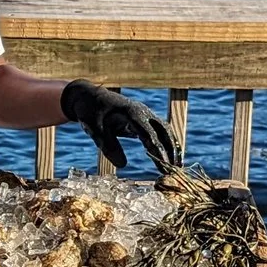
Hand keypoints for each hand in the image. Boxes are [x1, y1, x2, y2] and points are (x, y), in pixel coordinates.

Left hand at [61, 81, 178, 171]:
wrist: (88, 97)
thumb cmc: (91, 113)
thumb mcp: (94, 130)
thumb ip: (108, 146)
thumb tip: (123, 166)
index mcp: (131, 113)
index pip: (149, 134)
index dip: (158, 151)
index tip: (164, 166)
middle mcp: (143, 112)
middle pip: (164, 130)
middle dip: (171, 149)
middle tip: (175, 169)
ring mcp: (145, 114)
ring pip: (165, 130)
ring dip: (172, 146)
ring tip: (178, 166)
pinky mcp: (144, 119)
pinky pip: (160, 131)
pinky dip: (166, 143)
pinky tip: (169, 157)